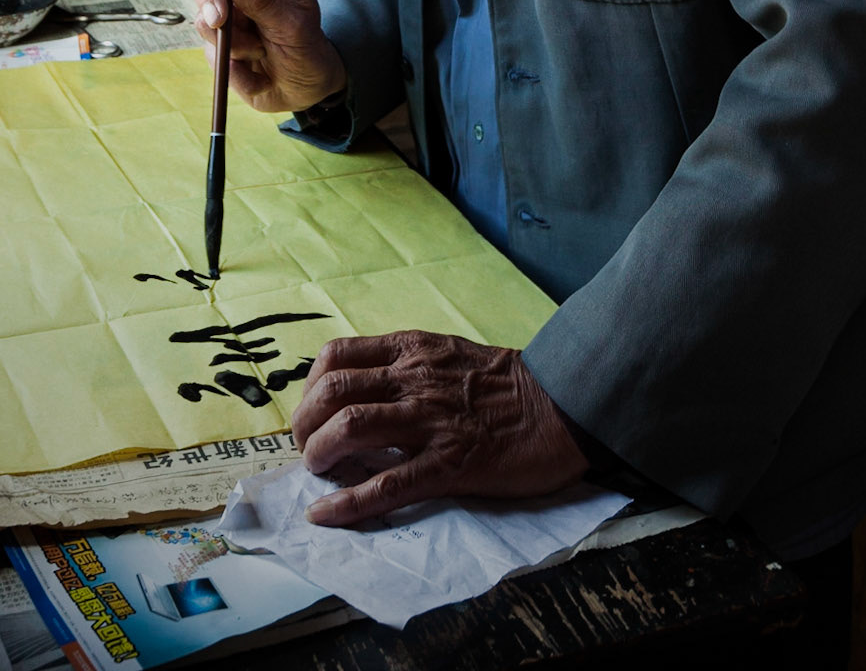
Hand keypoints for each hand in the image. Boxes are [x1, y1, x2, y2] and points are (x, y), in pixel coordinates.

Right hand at [182, 0, 345, 114]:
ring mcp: (227, 15)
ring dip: (233, 40)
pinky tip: (257, 73)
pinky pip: (210, 51)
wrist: (304, 91)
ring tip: (261, 51)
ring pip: (203, 15)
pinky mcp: (217, 44)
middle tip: (220, 19)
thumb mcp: (293, 23)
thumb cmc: (307, 48)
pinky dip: (234, 67)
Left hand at [290, 330, 589, 526]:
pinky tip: (325, 516)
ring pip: (351, 429)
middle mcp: (414, 379)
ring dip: (319, 455)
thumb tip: (360, 392)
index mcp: (412, 350)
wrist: (561, 406)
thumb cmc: (504, 385)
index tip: (310, 411)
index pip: (337, 356)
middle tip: (307, 450)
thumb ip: (405, 367)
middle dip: (304, 424)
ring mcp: (431, 421)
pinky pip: (387, 484)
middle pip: (333, 392)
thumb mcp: (447, 355)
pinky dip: (348, 503)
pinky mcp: (450, 464)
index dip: (309, 387)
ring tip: (317, 474)